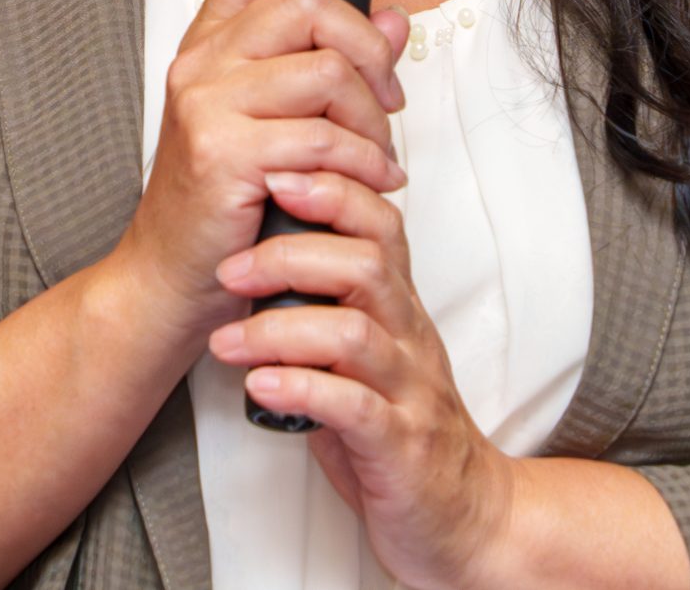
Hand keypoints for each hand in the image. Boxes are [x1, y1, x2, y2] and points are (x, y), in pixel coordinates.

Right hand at [116, 0, 413, 350]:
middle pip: (308, 4)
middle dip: (369, 51)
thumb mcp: (277, 122)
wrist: (171, 280)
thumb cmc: (225, 204)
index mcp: (213, 41)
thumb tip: (393, 19)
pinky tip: (369, 186)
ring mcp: (207, 104)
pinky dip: (362, 164)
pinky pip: (323, 138)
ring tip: (380, 161)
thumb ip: (331, 66)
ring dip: (374, 121)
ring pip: (327, 73)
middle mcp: (202, 62)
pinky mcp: (222, 152)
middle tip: (389, 100)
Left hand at [204, 167, 520, 589]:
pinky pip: (354, 408)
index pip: (377, 224)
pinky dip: (301, 390)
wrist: (462, 513)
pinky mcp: (401, 446)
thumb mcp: (363, 353)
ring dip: (279, 330)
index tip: (271, 176)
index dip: (328, 192)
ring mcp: (409, 391)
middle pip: (364, 265)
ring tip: (227, 341)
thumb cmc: (399, 428)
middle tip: (229, 270)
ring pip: (354, 333)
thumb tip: (256, 254)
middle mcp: (409, 338)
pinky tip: (260, 388)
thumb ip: (324, 304)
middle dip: (288, 256)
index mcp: (400, 308)